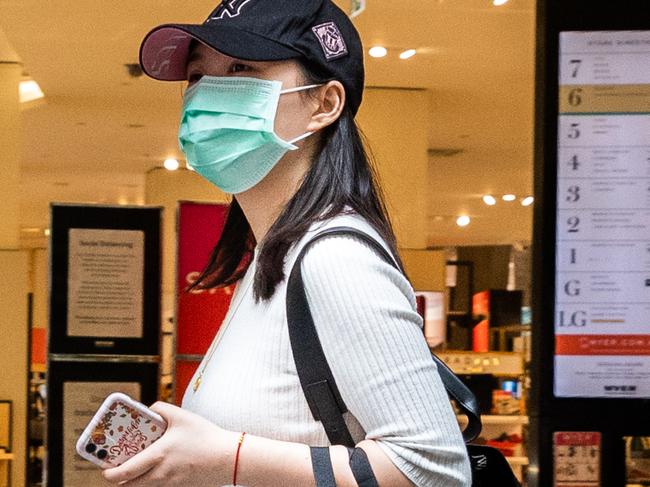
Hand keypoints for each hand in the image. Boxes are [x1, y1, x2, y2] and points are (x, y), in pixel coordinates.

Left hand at [102, 402, 239, 485]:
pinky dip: (152, 480)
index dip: (109, 473)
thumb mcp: (182, 416)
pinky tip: (159, 467)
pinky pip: (159, 486)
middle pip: (129, 485)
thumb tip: (149, 410)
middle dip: (119, 479)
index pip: (124, 472)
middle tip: (117, 468)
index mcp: (157, 456)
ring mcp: (170, 484)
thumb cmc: (206, 437)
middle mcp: (160, 474)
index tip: (105, 468)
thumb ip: (161, 408)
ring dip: (136, 480)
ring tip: (137, 466)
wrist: (228, 458)